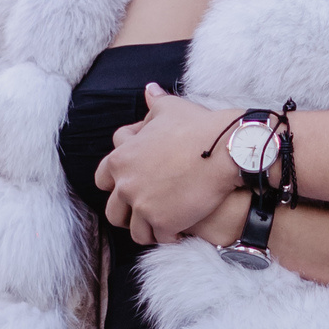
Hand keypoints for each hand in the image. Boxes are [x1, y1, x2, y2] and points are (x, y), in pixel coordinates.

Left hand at [96, 84, 241, 245]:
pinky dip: (169, 236)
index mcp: (122, 158)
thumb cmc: (199, 127)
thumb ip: (155, 103)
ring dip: (148, 229)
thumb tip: (150, 90)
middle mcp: (126, 184)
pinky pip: (159, 238)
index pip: (103, 178)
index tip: (132, 186)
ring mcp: (143, 205)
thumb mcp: (172, 109)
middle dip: (128, 214)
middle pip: (114, 211)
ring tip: (163, 225)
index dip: (116, 184)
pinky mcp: (163, 222)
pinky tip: (181, 231)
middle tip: (147, 210)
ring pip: (135, 231)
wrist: (225, 150)